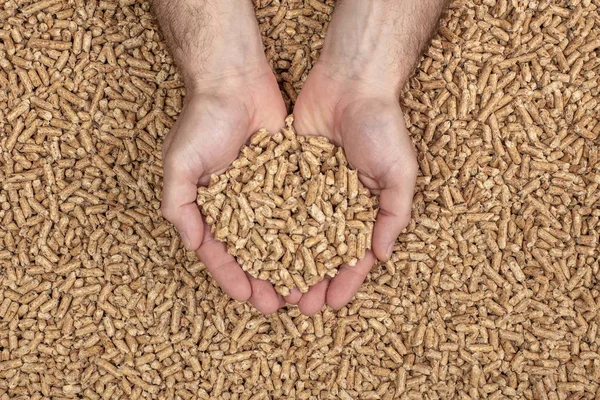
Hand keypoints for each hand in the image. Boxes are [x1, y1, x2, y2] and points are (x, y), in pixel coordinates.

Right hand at [161, 69, 287, 313]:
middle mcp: (237, 205)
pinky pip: (299, 209)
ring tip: (303, 286)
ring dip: (289, 263)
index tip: (247, 297)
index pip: (220, 251)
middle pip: (252, 251)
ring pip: (280, 236)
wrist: (235, 79)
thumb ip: (179, 206)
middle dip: (264, 278)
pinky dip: (308, 231)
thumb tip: (192, 245)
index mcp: (208, 207)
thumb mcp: (178, 164)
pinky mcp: (288, 177)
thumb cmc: (202, 121)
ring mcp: (264, 192)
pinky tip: (322, 250)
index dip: (232, 276)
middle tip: (280, 303)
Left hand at [289, 63, 417, 314]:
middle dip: (310, 280)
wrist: (351, 82)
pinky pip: (275, 204)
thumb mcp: (400, 172)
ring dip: (285, 263)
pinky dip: (266, 227)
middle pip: (320, 252)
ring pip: (293, 234)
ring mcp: (309, 190)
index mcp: (365, 209)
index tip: (330, 304)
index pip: (353, 255)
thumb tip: (381, 256)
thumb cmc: (382, 127)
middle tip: (297, 306)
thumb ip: (394, 215)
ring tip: (273, 287)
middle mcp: (335, 205)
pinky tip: (254, 250)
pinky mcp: (286, 172)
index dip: (344, 281)